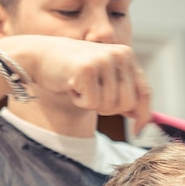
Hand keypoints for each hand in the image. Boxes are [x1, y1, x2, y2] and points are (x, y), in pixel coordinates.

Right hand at [30, 36, 151, 132]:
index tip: (138, 131)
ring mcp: (104, 60)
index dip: (144, 115)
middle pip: (128, 103)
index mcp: (127, 55)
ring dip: (92, 104)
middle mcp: (119, 54)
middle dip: (109, 108)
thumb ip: (124, 93)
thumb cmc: (73, 70)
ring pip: (110, 105)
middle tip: (92, 95)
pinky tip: (72, 86)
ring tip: (80, 86)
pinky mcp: (87, 69)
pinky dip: (80, 102)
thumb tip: (144, 117)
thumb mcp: (104, 79)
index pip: (144, 91)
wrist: (40, 55)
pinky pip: (92, 104)